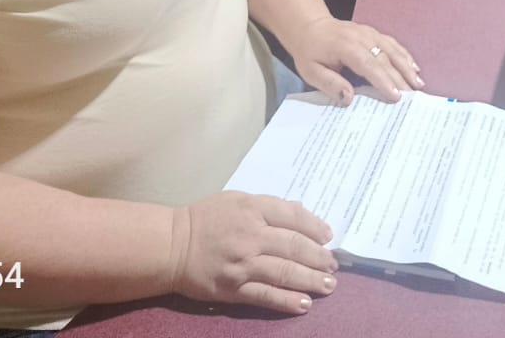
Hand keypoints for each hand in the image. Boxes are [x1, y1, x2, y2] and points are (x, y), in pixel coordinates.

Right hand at [173, 191, 336, 314]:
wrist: (171, 245)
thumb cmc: (205, 219)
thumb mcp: (236, 200)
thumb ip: (268, 206)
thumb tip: (300, 210)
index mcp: (252, 209)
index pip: (293, 216)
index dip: (315, 227)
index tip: (329, 237)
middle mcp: (250, 235)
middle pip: (294, 246)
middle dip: (319, 257)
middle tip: (333, 265)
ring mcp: (242, 264)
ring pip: (285, 272)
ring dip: (310, 280)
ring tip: (328, 285)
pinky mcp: (233, 288)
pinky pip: (265, 296)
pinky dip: (286, 301)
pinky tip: (304, 304)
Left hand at [283, 15, 422, 103]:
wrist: (310, 27)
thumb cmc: (310, 52)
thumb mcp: (311, 71)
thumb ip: (330, 84)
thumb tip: (349, 98)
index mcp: (345, 46)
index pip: (367, 64)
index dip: (383, 80)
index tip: (395, 95)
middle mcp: (361, 37)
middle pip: (384, 58)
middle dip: (400, 78)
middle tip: (413, 97)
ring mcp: (369, 33)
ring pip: (392, 49)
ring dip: (407, 66)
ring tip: (418, 84)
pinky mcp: (374, 33)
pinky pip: (392, 44)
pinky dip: (405, 55)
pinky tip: (414, 68)